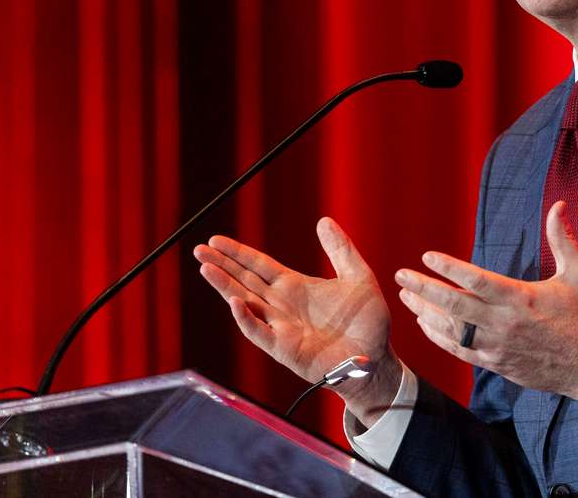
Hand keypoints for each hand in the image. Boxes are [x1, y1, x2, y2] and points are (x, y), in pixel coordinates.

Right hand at [193, 216, 400, 425]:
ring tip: (206, 269)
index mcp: (295, 287)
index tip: (216, 240)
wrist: (377, 356)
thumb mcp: (358, 276)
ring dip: (225, 287)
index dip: (238, 253)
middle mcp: (282, 306)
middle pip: (245, 281)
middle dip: (222, 265)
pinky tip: (234, 302)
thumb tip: (324, 220)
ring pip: (245, 303)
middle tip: (200, 250)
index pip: (259, 266)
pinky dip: (246, 318)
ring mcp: (281, 327)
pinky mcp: (285, 348)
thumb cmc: (368, 321)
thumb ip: (340, 249)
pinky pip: (260, 332)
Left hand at [395, 201, 577, 400]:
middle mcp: (504, 323)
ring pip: (452, 329)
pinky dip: (438, 337)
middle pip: (455, 305)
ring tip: (406, 296)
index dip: (449, 268)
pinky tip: (424, 323)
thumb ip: (562, 239)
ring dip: (425, 311)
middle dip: (424, 289)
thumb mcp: (577, 274)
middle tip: (401, 275)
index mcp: (521, 298)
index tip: (428, 256)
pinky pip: (459, 350)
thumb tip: (557, 205)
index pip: (477, 281)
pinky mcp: (494, 362)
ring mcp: (496, 345)